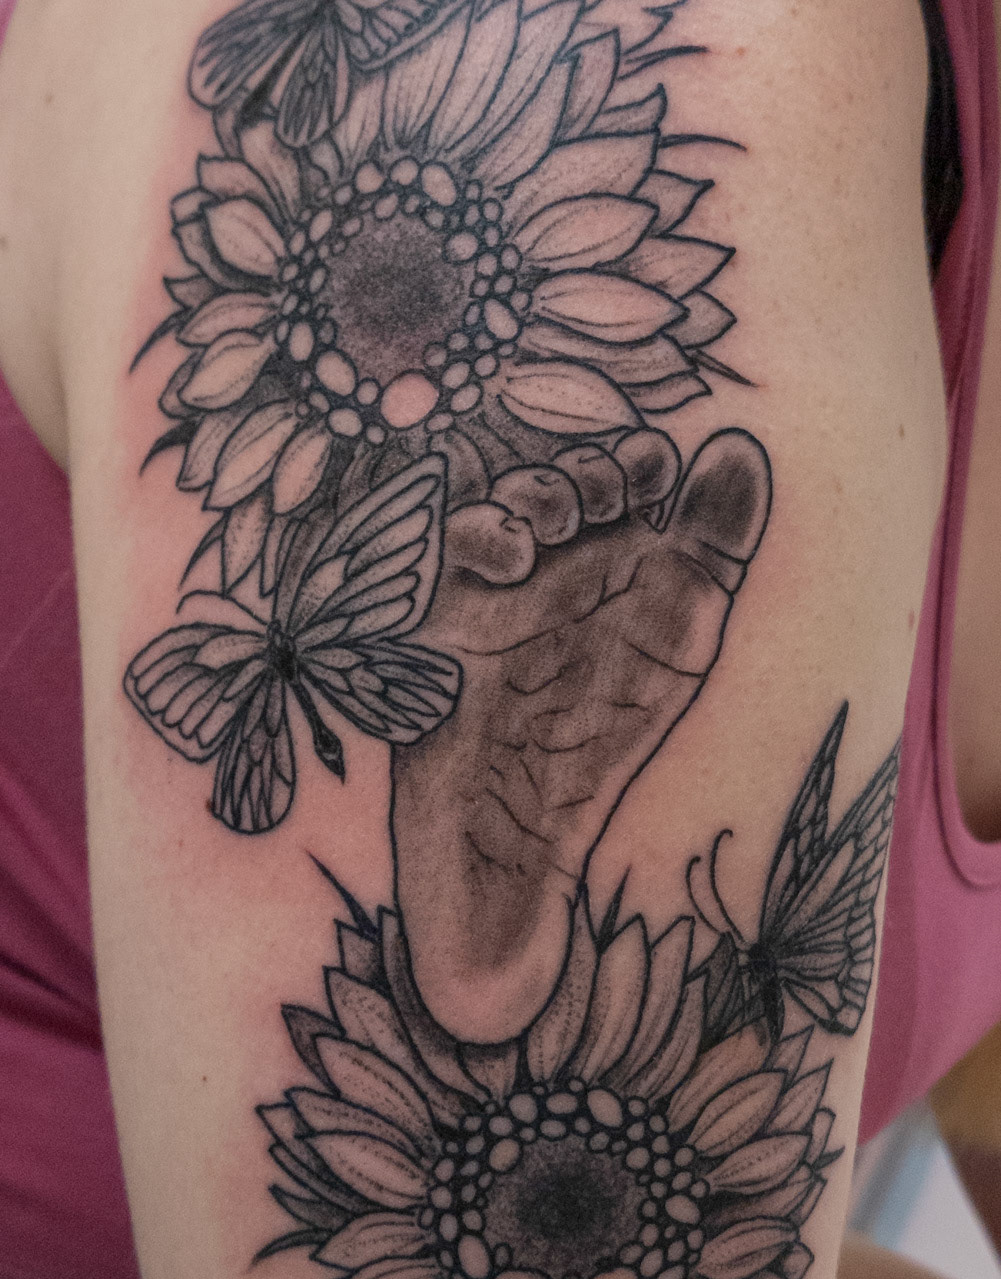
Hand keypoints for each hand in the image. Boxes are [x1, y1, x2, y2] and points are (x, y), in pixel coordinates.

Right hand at [391, 426, 770, 1039]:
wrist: (517, 833)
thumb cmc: (598, 744)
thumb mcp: (681, 636)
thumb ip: (714, 544)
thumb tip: (741, 445)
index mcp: (616, 561)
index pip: (623, 473)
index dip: (637, 457)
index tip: (653, 471)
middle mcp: (554, 564)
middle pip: (565, 473)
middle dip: (585, 469)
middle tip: (605, 499)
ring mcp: (493, 585)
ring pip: (507, 496)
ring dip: (537, 494)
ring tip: (560, 530)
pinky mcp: (438, 610)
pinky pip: (448, 544)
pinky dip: (483, 532)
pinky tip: (515, 559)